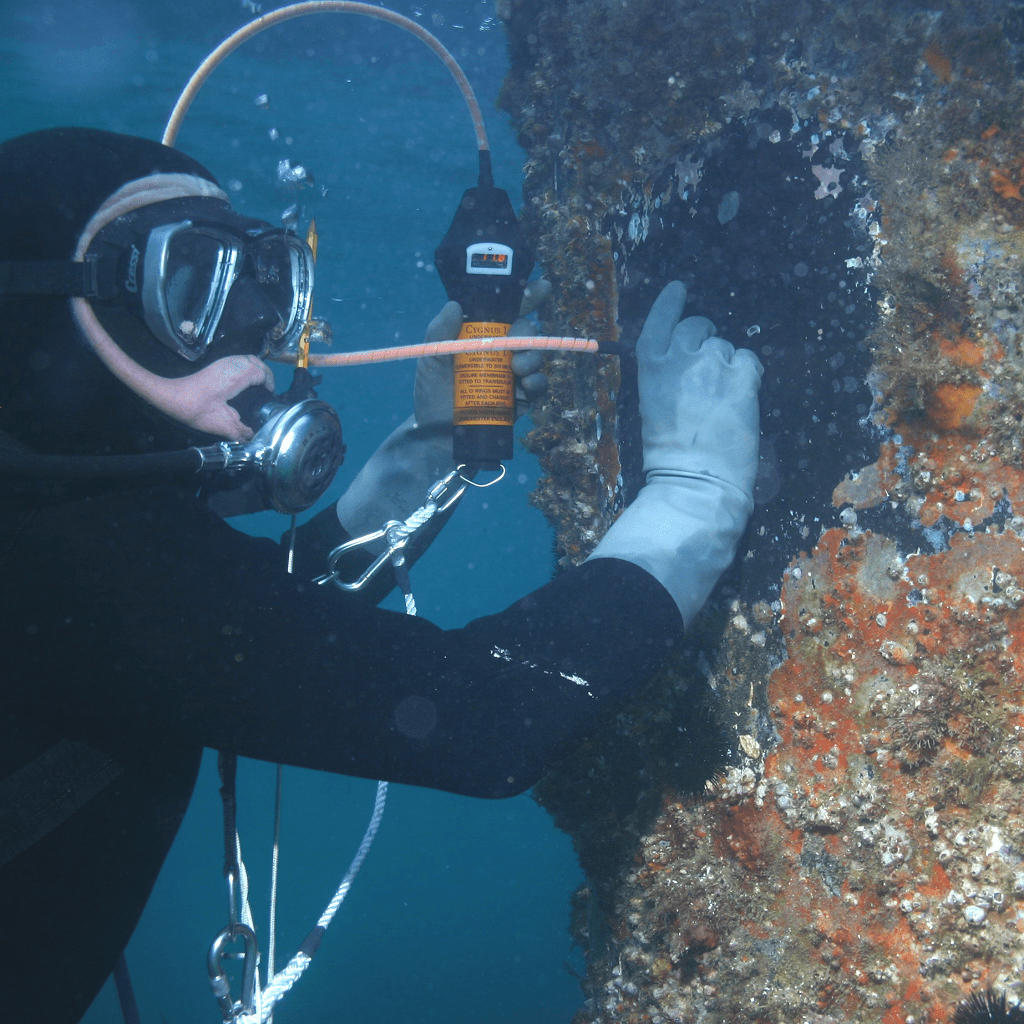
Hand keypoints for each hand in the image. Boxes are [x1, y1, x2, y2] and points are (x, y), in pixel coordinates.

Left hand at [413, 278, 551, 430]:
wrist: (436, 435)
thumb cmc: (432, 392)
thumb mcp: (430, 359)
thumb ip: (439, 332)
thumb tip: (454, 305)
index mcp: (481, 334)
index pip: (506, 309)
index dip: (527, 296)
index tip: (542, 287)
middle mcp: (501, 350)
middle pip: (525, 330)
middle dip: (527, 330)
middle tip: (516, 340)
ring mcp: (512, 374)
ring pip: (535, 356)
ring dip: (533, 357)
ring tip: (519, 367)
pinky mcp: (520, 398)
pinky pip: (538, 386)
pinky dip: (538, 382)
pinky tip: (527, 384)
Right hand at [588, 281, 762, 626]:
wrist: (694, 481)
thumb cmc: (670, 457)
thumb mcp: (656, 406)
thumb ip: (670, 376)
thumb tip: (694, 359)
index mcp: (651, 367)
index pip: (661, 320)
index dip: (670, 302)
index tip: (678, 288)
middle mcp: (680, 357)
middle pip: (698, 328)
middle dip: (705, 339)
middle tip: (709, 369)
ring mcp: (712, 364)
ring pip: (726, 347)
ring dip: (727, 365)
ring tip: (721, 401)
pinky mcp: (742, 377)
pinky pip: (750, 360)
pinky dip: (748, 375)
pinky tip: (740, 400)